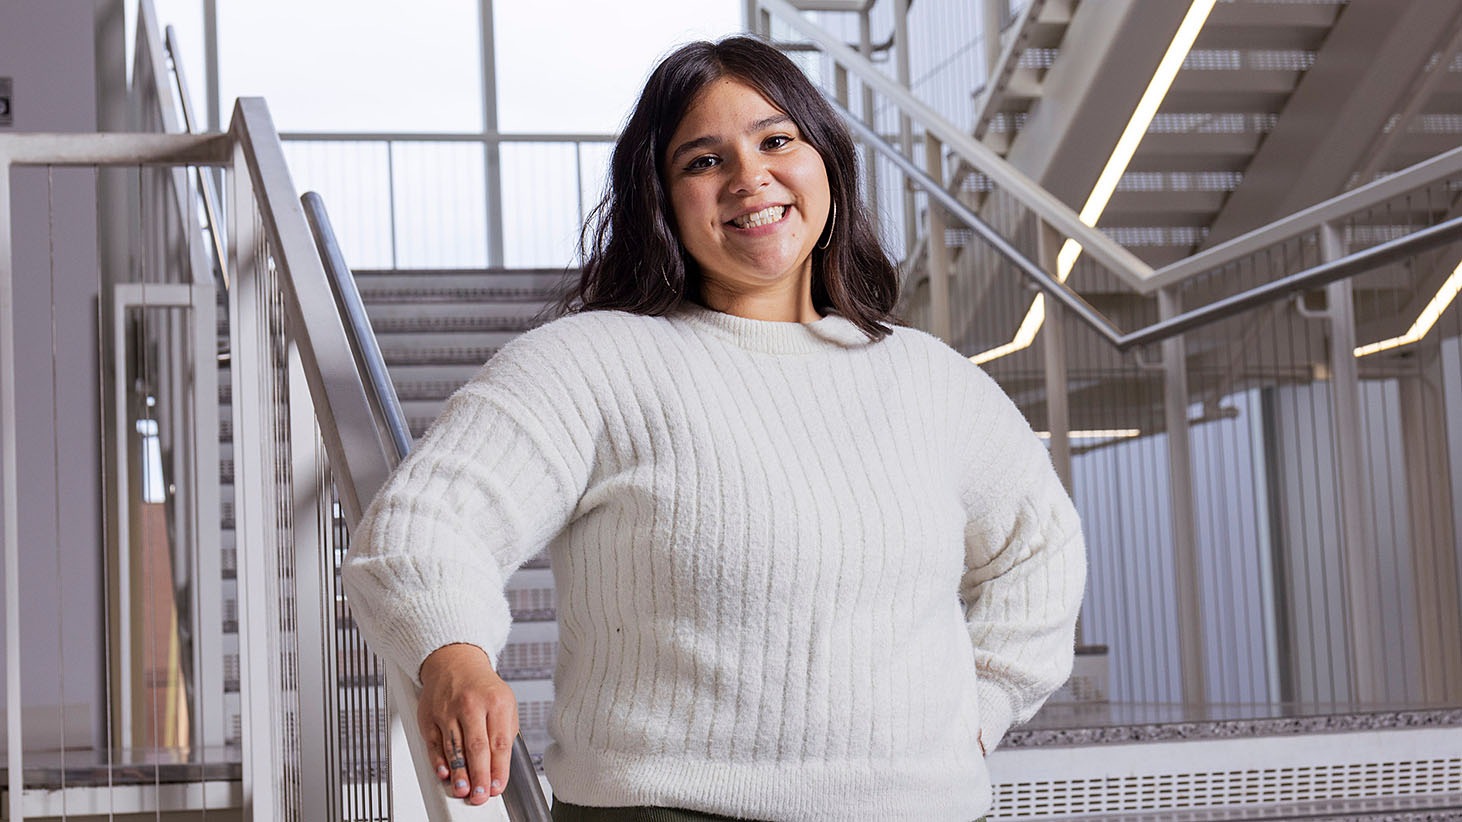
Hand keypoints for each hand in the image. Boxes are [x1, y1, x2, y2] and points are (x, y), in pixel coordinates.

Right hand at [418, 643, 517, 804]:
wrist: (454, 661)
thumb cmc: (481, 687)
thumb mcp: (505, 702)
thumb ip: (505, 733)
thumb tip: (500, 766)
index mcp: (496, 702)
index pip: (499, 742)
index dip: (499, 769)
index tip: (498, 786)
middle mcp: (472, 705)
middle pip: (477, 747)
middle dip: (479, 776)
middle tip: (480, 795)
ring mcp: (448, 710)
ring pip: (454, 747)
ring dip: (459, 773)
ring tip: (463, 790)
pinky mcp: (429, 716)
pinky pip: (434, 743)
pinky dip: (438, 761)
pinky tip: (445, 773)